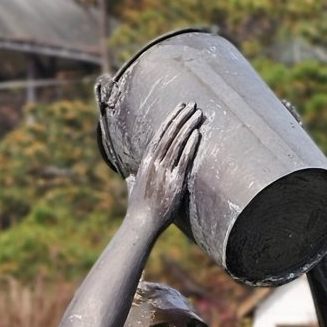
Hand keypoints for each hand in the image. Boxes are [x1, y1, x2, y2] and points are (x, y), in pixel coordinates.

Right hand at [127, 101, 202, 232]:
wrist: (142, 222)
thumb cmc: (138, 208)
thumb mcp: (133, 188)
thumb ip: (132, 178)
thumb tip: (128, 176)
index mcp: (145, 161)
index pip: (159, 134)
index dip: (169, 120)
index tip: (179, 108)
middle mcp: (154, 162)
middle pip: (169, 134)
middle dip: (181, 117)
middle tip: (192, 104)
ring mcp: (164, 171)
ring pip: (178, 142)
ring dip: (188, 126)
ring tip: (199, 114)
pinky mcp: (174, 181)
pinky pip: (184, 159)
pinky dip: (190, 145)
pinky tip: (197, 134)